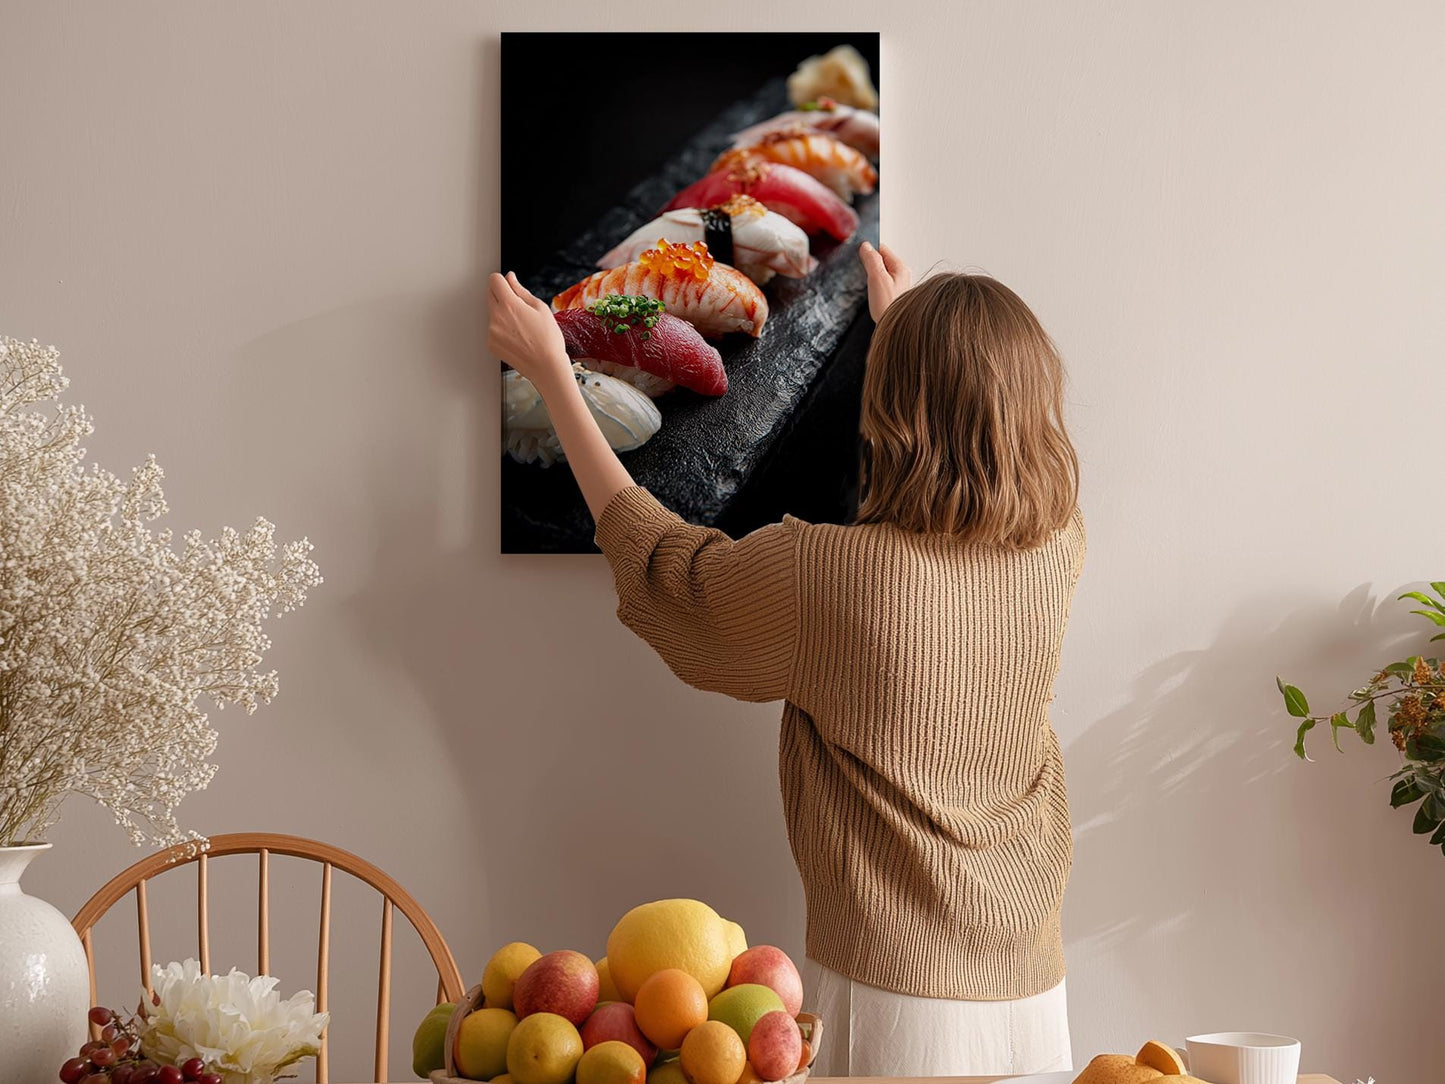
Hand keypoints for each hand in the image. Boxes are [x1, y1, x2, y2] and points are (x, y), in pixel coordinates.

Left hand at [487, 272, 569, 387]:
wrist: (547, 367)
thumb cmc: (548, 339)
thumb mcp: (540, 308)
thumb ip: (520, 290)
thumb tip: (510, 278)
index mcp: (509, 305)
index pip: (494, 280)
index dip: (503, 280)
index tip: (509, 285)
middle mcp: (496, 317)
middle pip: (489, 294)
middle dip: (501, 295)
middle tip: (519, 306)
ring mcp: (491, 332)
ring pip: (492, 313)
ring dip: (502, 313)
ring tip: (521, 326)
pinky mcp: (491, 344)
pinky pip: (493, 329)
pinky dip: (501, 330)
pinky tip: (518, 337)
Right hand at [859, 242, 911, 320]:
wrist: (895, 330)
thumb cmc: (889, 307)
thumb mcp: (877, 279)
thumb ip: (872, 260)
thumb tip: (866, 246)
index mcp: (900, 268)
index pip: (882, 249)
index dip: (869, 251)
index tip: (858, 256)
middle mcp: (901, 276)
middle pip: (881, 261)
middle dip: (869, 264)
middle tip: (860, 272)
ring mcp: (897, 286)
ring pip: (880, 273)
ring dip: (871, 276)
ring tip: (866, 285)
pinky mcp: (892, 296)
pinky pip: (881, 284)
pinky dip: (873, 287)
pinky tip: (870, 294)